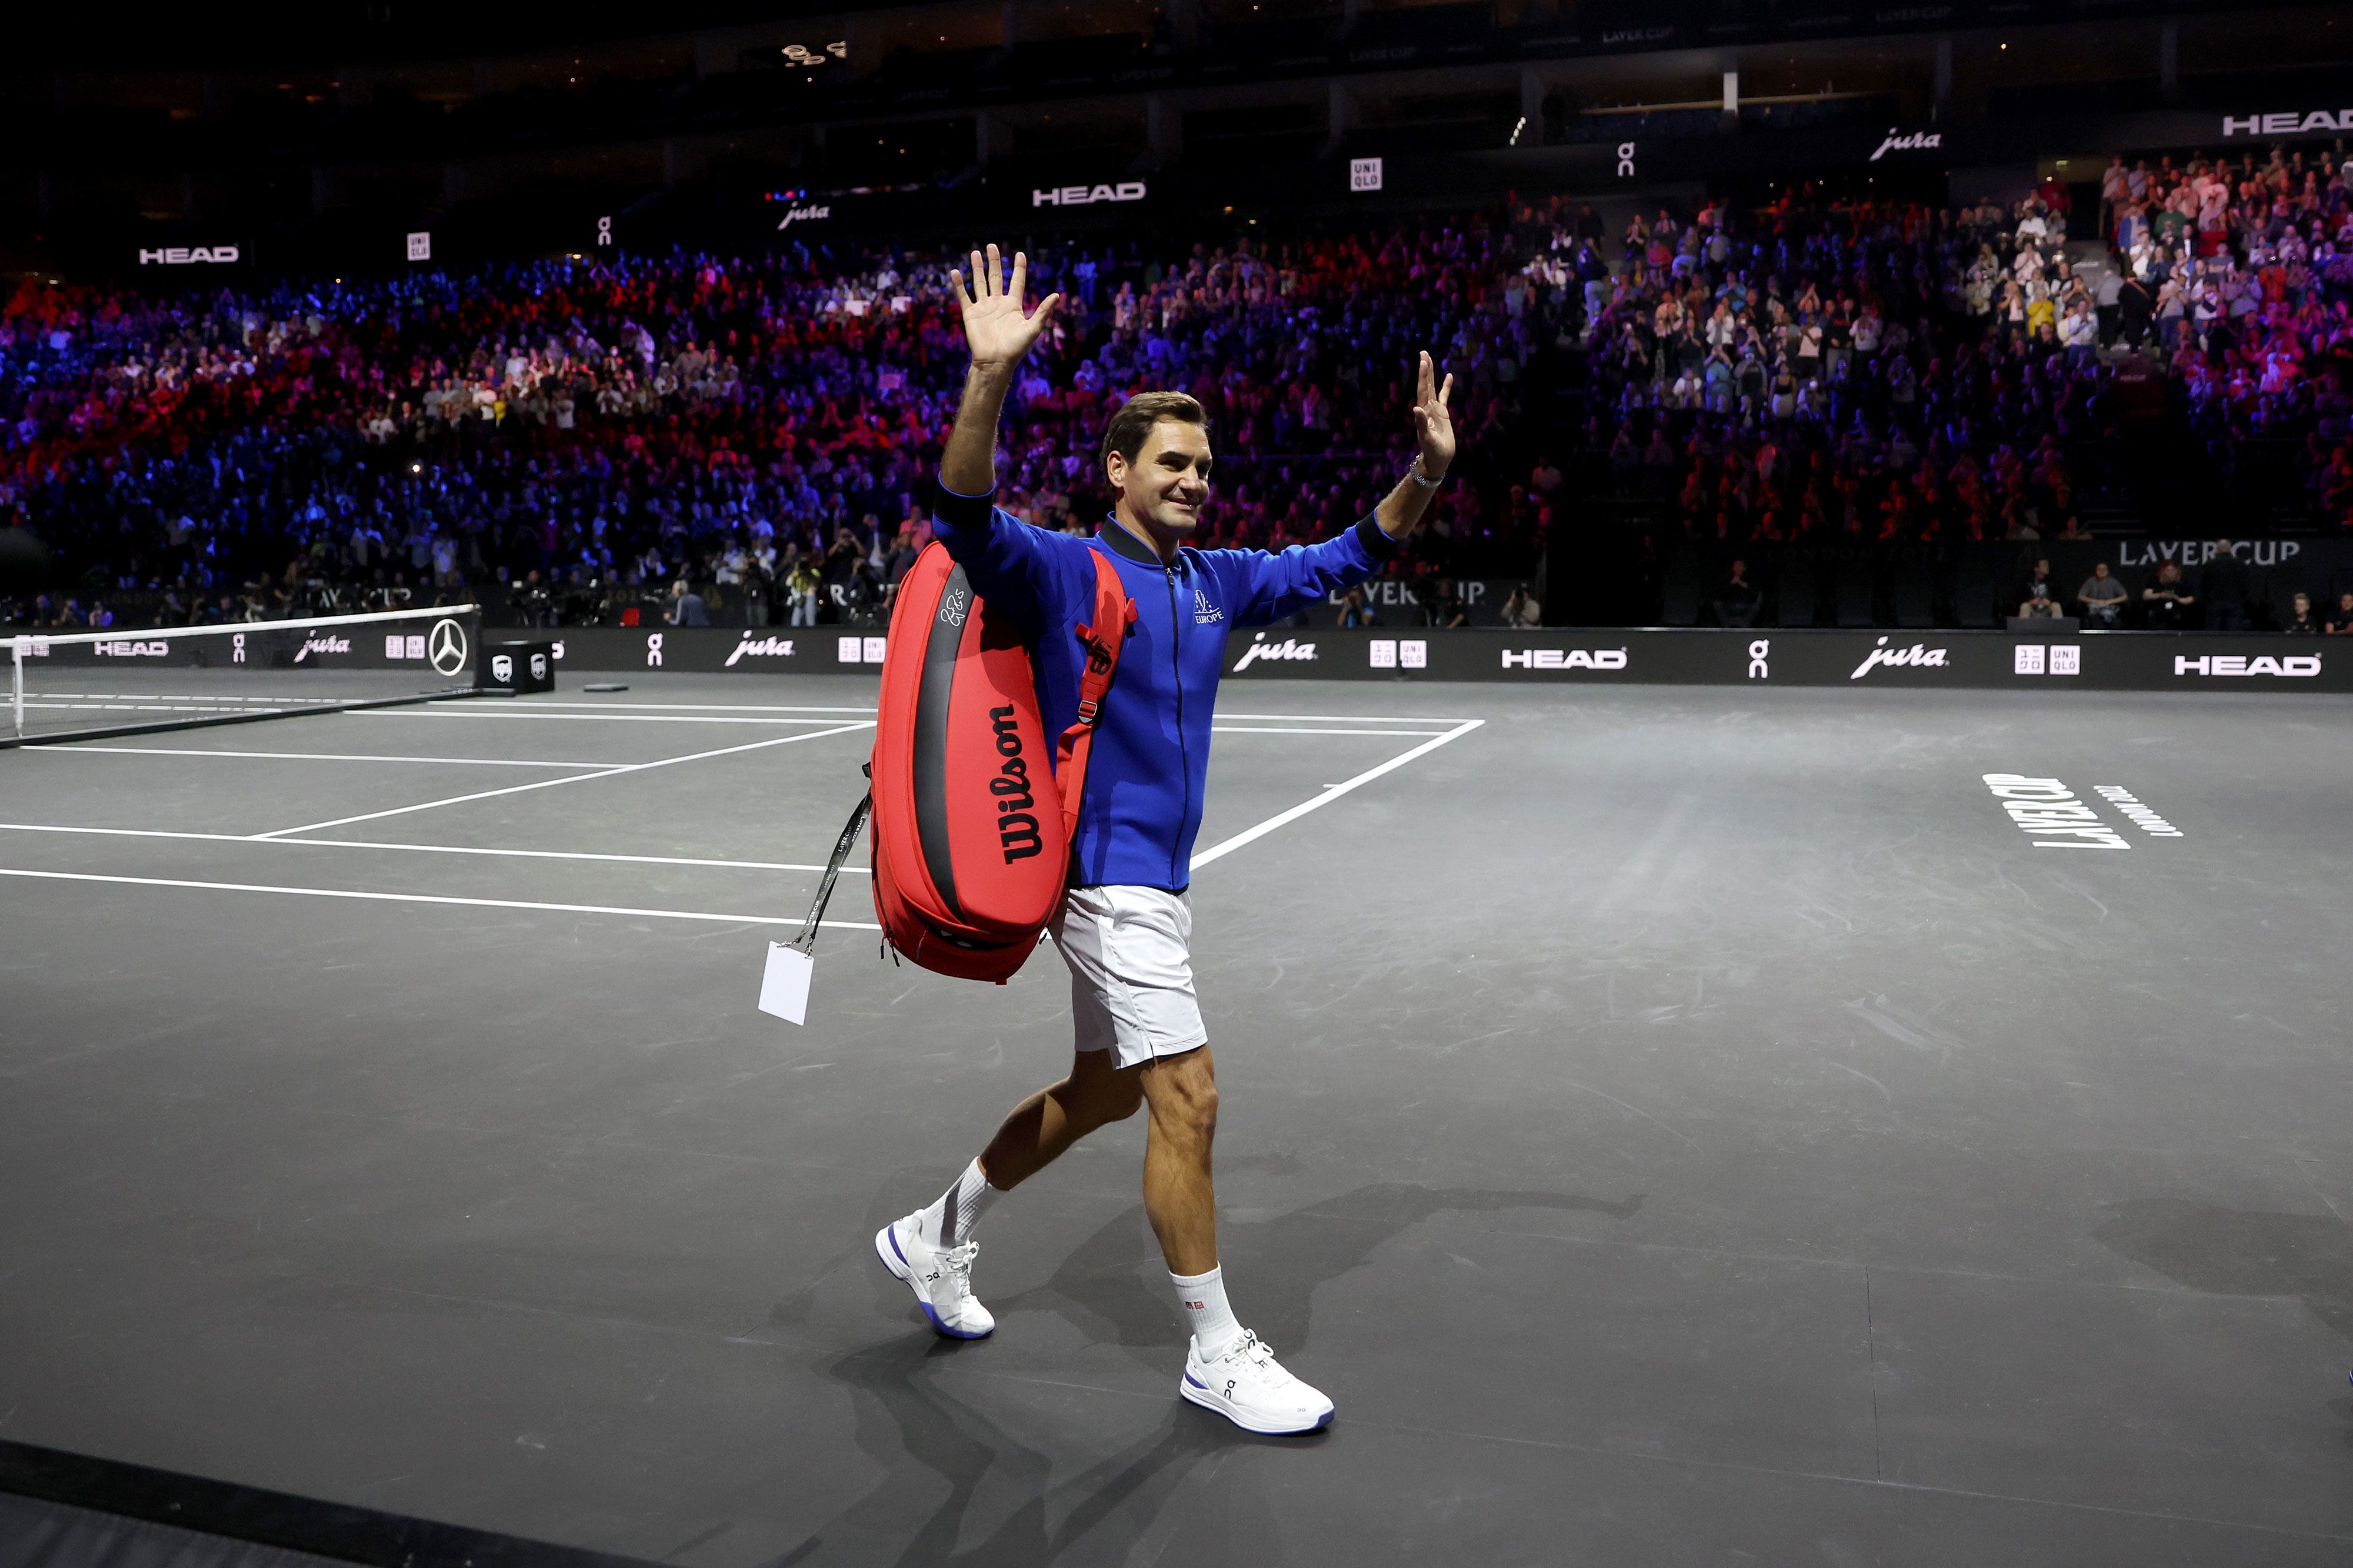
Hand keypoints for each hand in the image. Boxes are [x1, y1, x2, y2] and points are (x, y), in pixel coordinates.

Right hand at [953, 243, 1061, 368]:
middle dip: (994, 262)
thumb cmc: (1016, 348)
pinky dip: (959, 284)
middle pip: (995, 277)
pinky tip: (955, 272)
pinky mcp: (970, 313)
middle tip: (992, 246)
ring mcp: (983, 307)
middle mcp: (998, 303)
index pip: (1016, 281)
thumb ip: (1044, 311)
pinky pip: (963, 296)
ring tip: (975, 253)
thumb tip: (1057, 295)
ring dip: (977, 268)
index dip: (1018, 268)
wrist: (995, 362)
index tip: (1020, 254)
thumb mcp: (1033, 328)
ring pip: (979, 282)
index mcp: (1013, 305)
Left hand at [1411, 350, 1455, 477]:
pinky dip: (1446, 386)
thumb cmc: (1432, 451)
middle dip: (1425, 369)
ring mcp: (1435, 409)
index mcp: (1423, 412)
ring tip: (1430, 358)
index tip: (1423, 361)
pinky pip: (1445, 396)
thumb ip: (1421, 423)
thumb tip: (1416, 409)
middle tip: (1423, 352)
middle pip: (1426, 384)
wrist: (1438, 458)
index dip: (1423, 376)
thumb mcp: (1427, 438)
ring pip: (1433, 387)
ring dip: (1432, 374)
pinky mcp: (1443, 413)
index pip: (1422, 390)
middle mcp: (1427, 407)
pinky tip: (1449, 376)